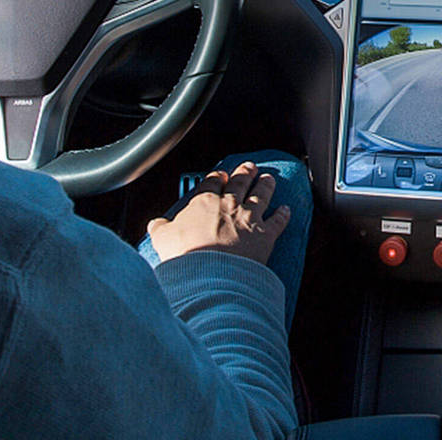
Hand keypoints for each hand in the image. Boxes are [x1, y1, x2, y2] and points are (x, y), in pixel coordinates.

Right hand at [147, 162, 290, 266]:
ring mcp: (249, 218)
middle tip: (249, 167)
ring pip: (261, 195)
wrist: (210, 276)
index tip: (220, 175)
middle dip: (244, 173)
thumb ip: (160, 228)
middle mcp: (229, 205)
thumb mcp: (162, 239)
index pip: (211, 183)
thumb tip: (155, 224)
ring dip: (266, 185)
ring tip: (268, 179)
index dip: (217, 178)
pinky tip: (286, 209)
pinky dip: (283, 214)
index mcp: (204, 203)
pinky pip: (278, 220)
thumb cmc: (185, 257)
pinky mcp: (265, 235)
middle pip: (240, 183)